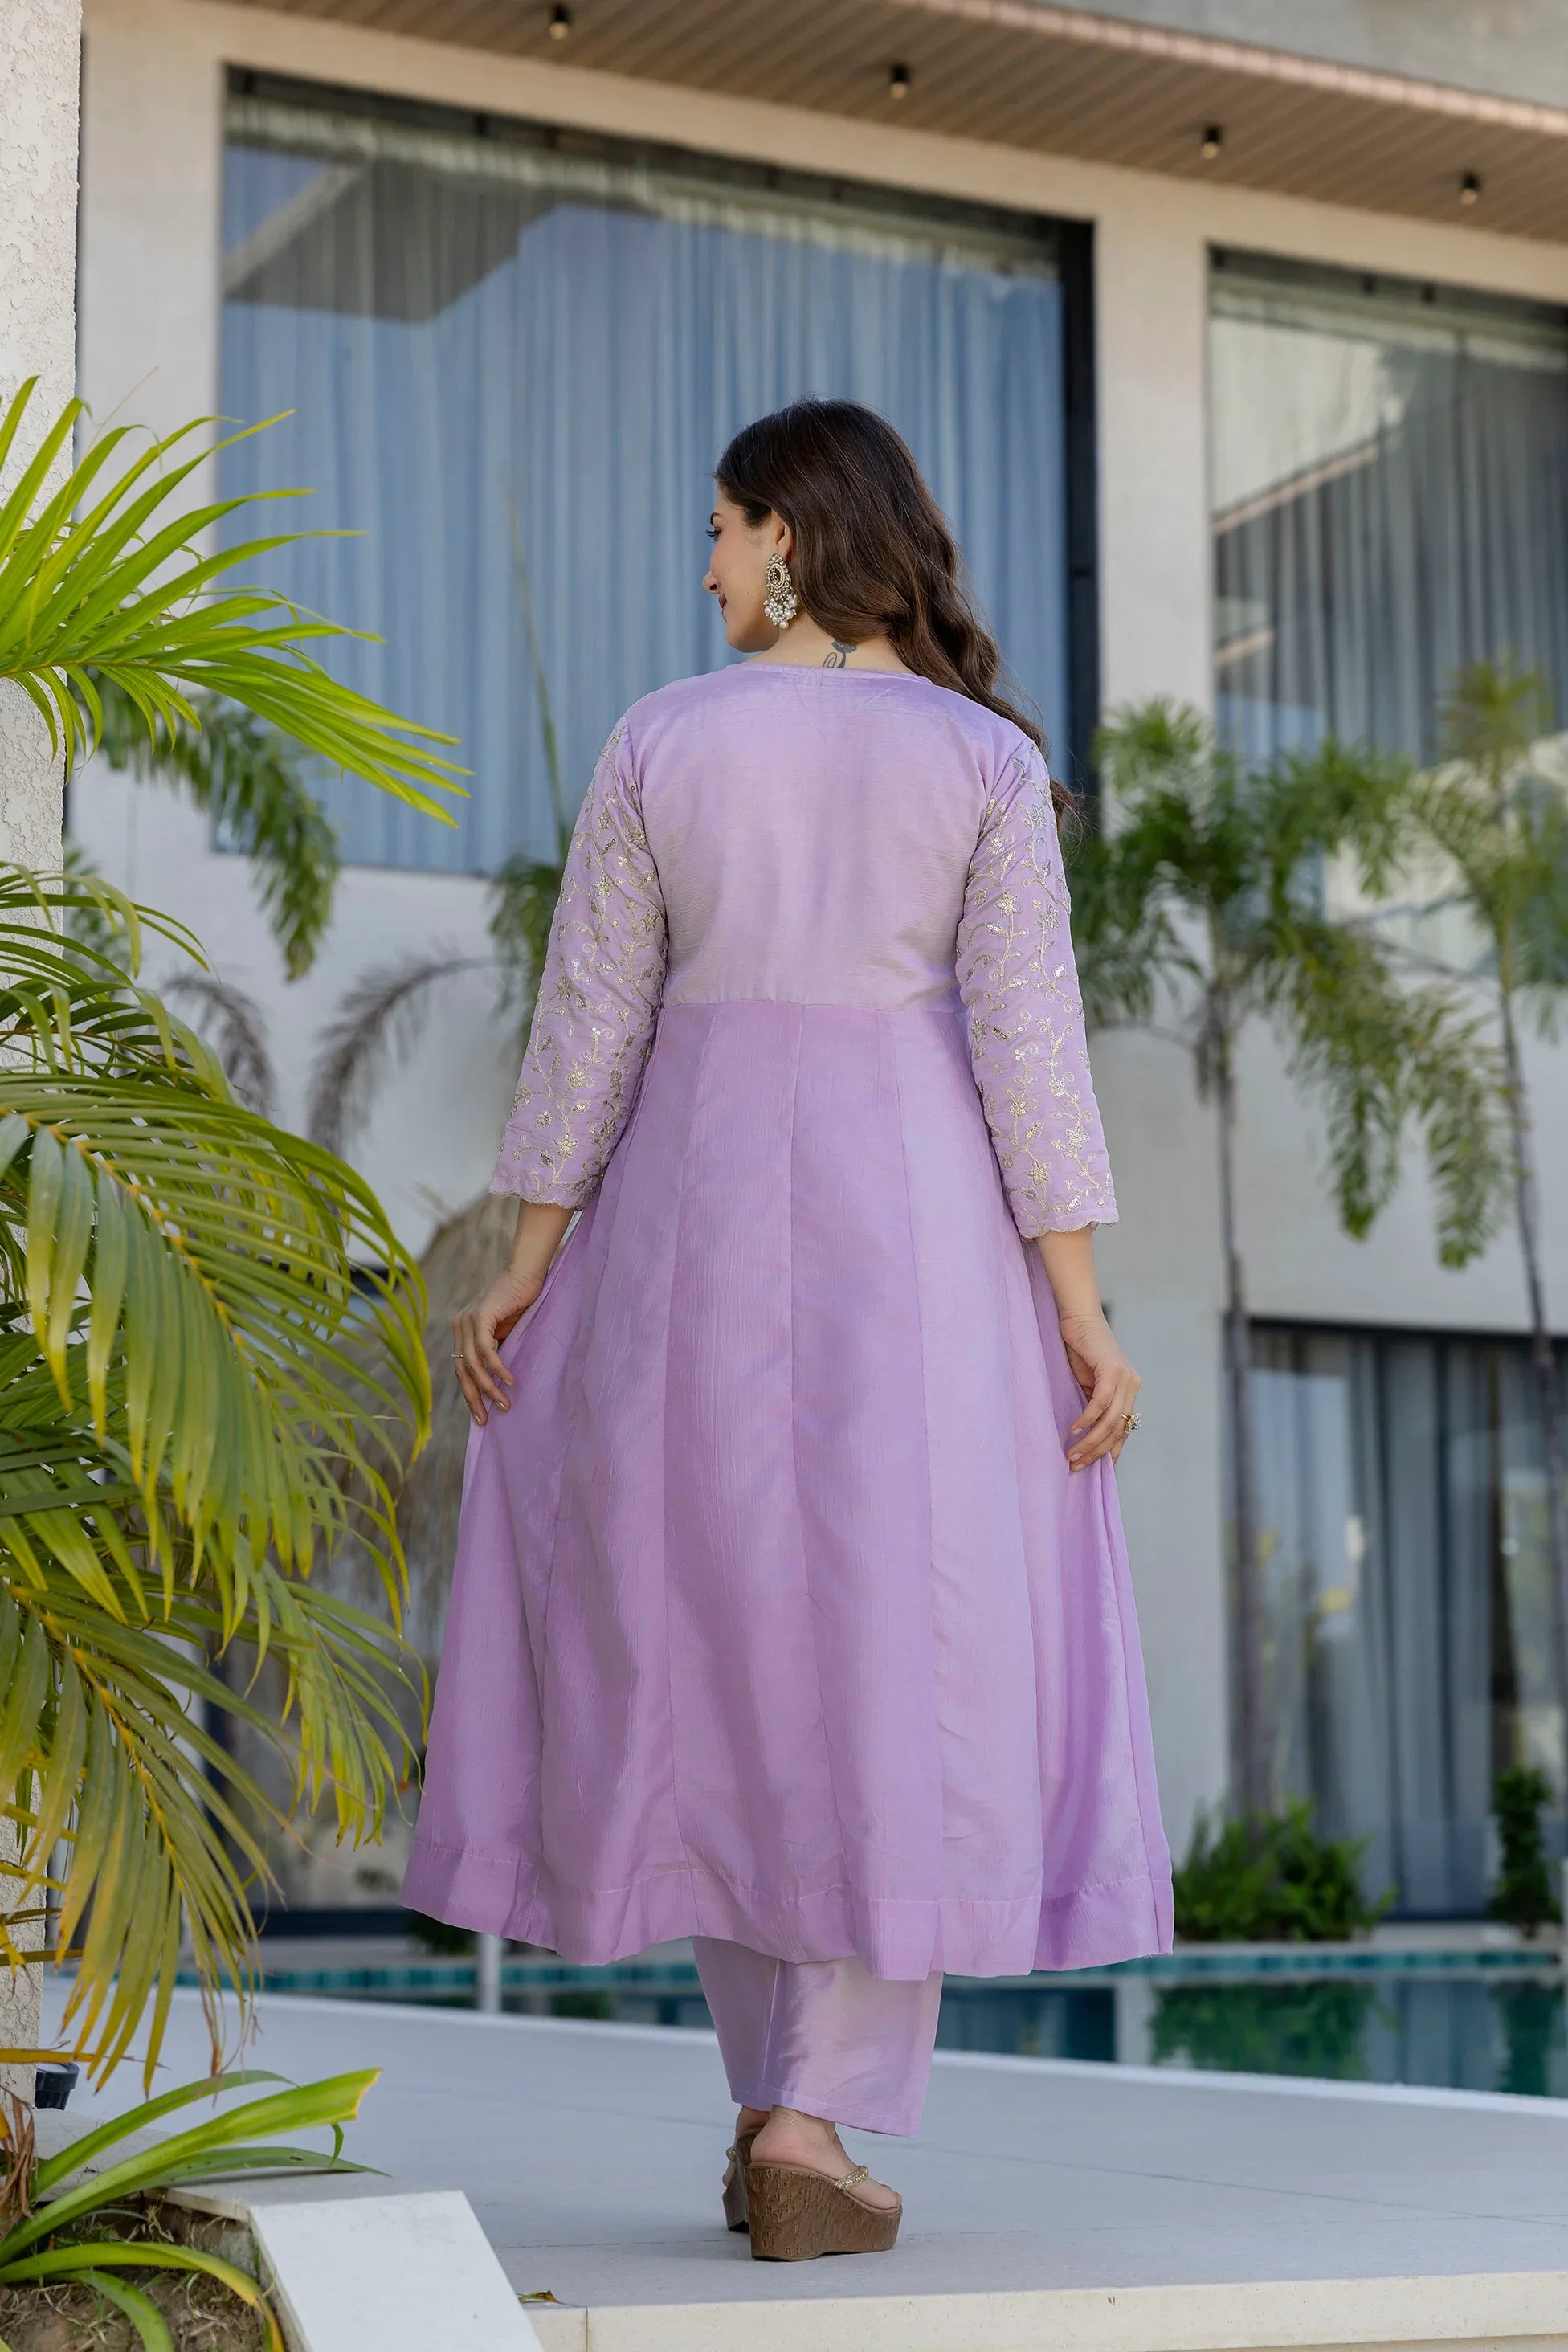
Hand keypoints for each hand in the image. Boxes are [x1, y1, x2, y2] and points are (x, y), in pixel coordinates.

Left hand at [452, 1266, 545, 1426]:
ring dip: (489, 1387)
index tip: (481, 1415)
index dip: (470, 1393)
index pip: (461, 1369)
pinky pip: (485, 1350)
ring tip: (504, 1404)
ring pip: (473, 1364)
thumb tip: (499, 1382)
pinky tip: (509, 1381)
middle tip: (485, 1420)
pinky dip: (497, 1368)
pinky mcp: (480, 1316)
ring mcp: (467, 1320)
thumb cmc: (521, 1301)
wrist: (526, 1273)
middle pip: (462, 1371)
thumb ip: (497, 1351)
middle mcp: (460, 1326)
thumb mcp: (505, 1332)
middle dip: (474, 1398)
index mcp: (463, 1331)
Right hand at [1058, 1311, 1140, 1470]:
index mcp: (1129, 1391)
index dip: (1109, 1452)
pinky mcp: (1112, 1370)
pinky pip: (1101, 1402)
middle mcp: (1132, 1386)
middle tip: (1075, 1465)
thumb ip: (1092, 1404)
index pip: (1123, 1429)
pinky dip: (1087, 1419)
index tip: (1091, 1468)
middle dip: (1096, 1452)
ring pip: (1110, 1420)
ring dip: (1090, 1441)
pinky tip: (1074, 1430)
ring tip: (1072, 1454)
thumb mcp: (1087, 1383)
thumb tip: (1084, 1435)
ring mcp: (1125, 1378)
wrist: (1078, 1317)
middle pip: (1117, 1430)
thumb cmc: (1079, 1349)